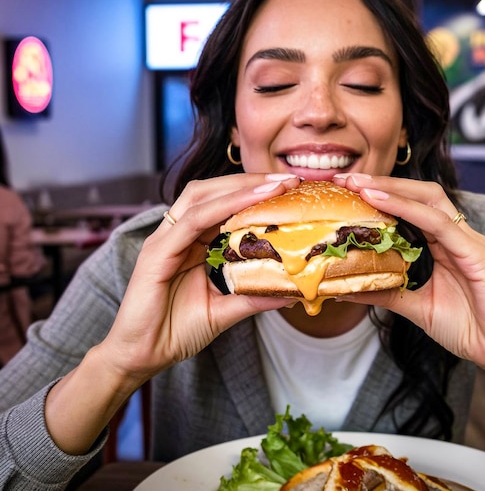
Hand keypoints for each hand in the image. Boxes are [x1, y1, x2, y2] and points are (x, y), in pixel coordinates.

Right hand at [99, 173, 301, 383]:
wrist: (140, 357)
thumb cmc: (176, 331)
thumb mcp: (224, 310)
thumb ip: (254, 296)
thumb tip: (291, 291)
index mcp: (191, 241)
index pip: (223, 204)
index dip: (255, 193)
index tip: (289, 189)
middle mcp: (177, 234)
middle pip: (212, 191)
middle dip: (250, 181)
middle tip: (287, 180)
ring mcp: (164, 240)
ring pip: (202, 197)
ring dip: (240, 188)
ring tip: (274, 186)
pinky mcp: (156, 253)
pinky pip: (191, 222)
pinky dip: (221, 208)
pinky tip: (249, 203)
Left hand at [332, 174, 484, 374]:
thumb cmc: (461, 326)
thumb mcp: (412, 305)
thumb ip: (383, 292)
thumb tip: (343, 289)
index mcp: (443, 241)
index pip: (411, 204)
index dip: (380, 192)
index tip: (346, 187)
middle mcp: (456, 234)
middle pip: (420, 192)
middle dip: (383, 181)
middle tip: (348, 178)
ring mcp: (468, 240)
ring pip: (429, 200)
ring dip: (393, 190)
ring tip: (361, 185)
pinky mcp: (477, 254)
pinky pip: (441, 225)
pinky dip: (410, 210)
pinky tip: (384, 203)